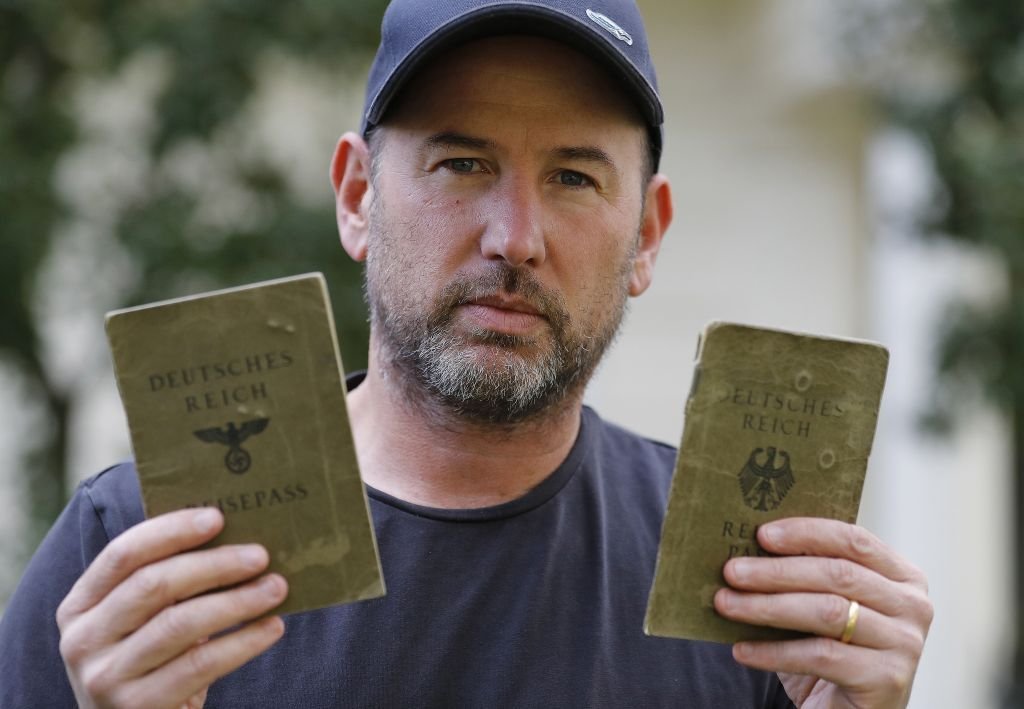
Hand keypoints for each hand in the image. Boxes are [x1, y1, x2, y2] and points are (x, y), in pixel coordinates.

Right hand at [56, 507, 287, 707]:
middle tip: (260, 555)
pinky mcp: (137, 707)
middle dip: (214, 564)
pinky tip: (273, 627)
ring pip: (180, 624)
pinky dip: (244, 641)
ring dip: (237, 601)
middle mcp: (83, 640)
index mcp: (80, 605)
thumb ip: (169, 582)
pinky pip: (200, 664)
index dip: (171, 531)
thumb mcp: (143, 621)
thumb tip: (234, 536)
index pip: (123, 554)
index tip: (218, 517)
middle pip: (153, 585)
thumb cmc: (152, 662)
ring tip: (276, 588)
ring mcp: (105, 677)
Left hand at [713, 518, 931, 708]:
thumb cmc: (833, 653)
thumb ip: (805, 576)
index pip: (853, 540)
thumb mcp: (824, 607)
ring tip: (726, 604)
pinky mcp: (888, 680)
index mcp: (901, 576)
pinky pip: (821, 657)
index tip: (761, 534)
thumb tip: (747, 550)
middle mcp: (912, 607)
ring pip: (828, 612)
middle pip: (837, 575)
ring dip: (768, 606)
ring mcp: (906, 644)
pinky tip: (742, 650)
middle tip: (732, 571)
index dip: (806, 533)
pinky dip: (774, 651)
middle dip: (776, 571)